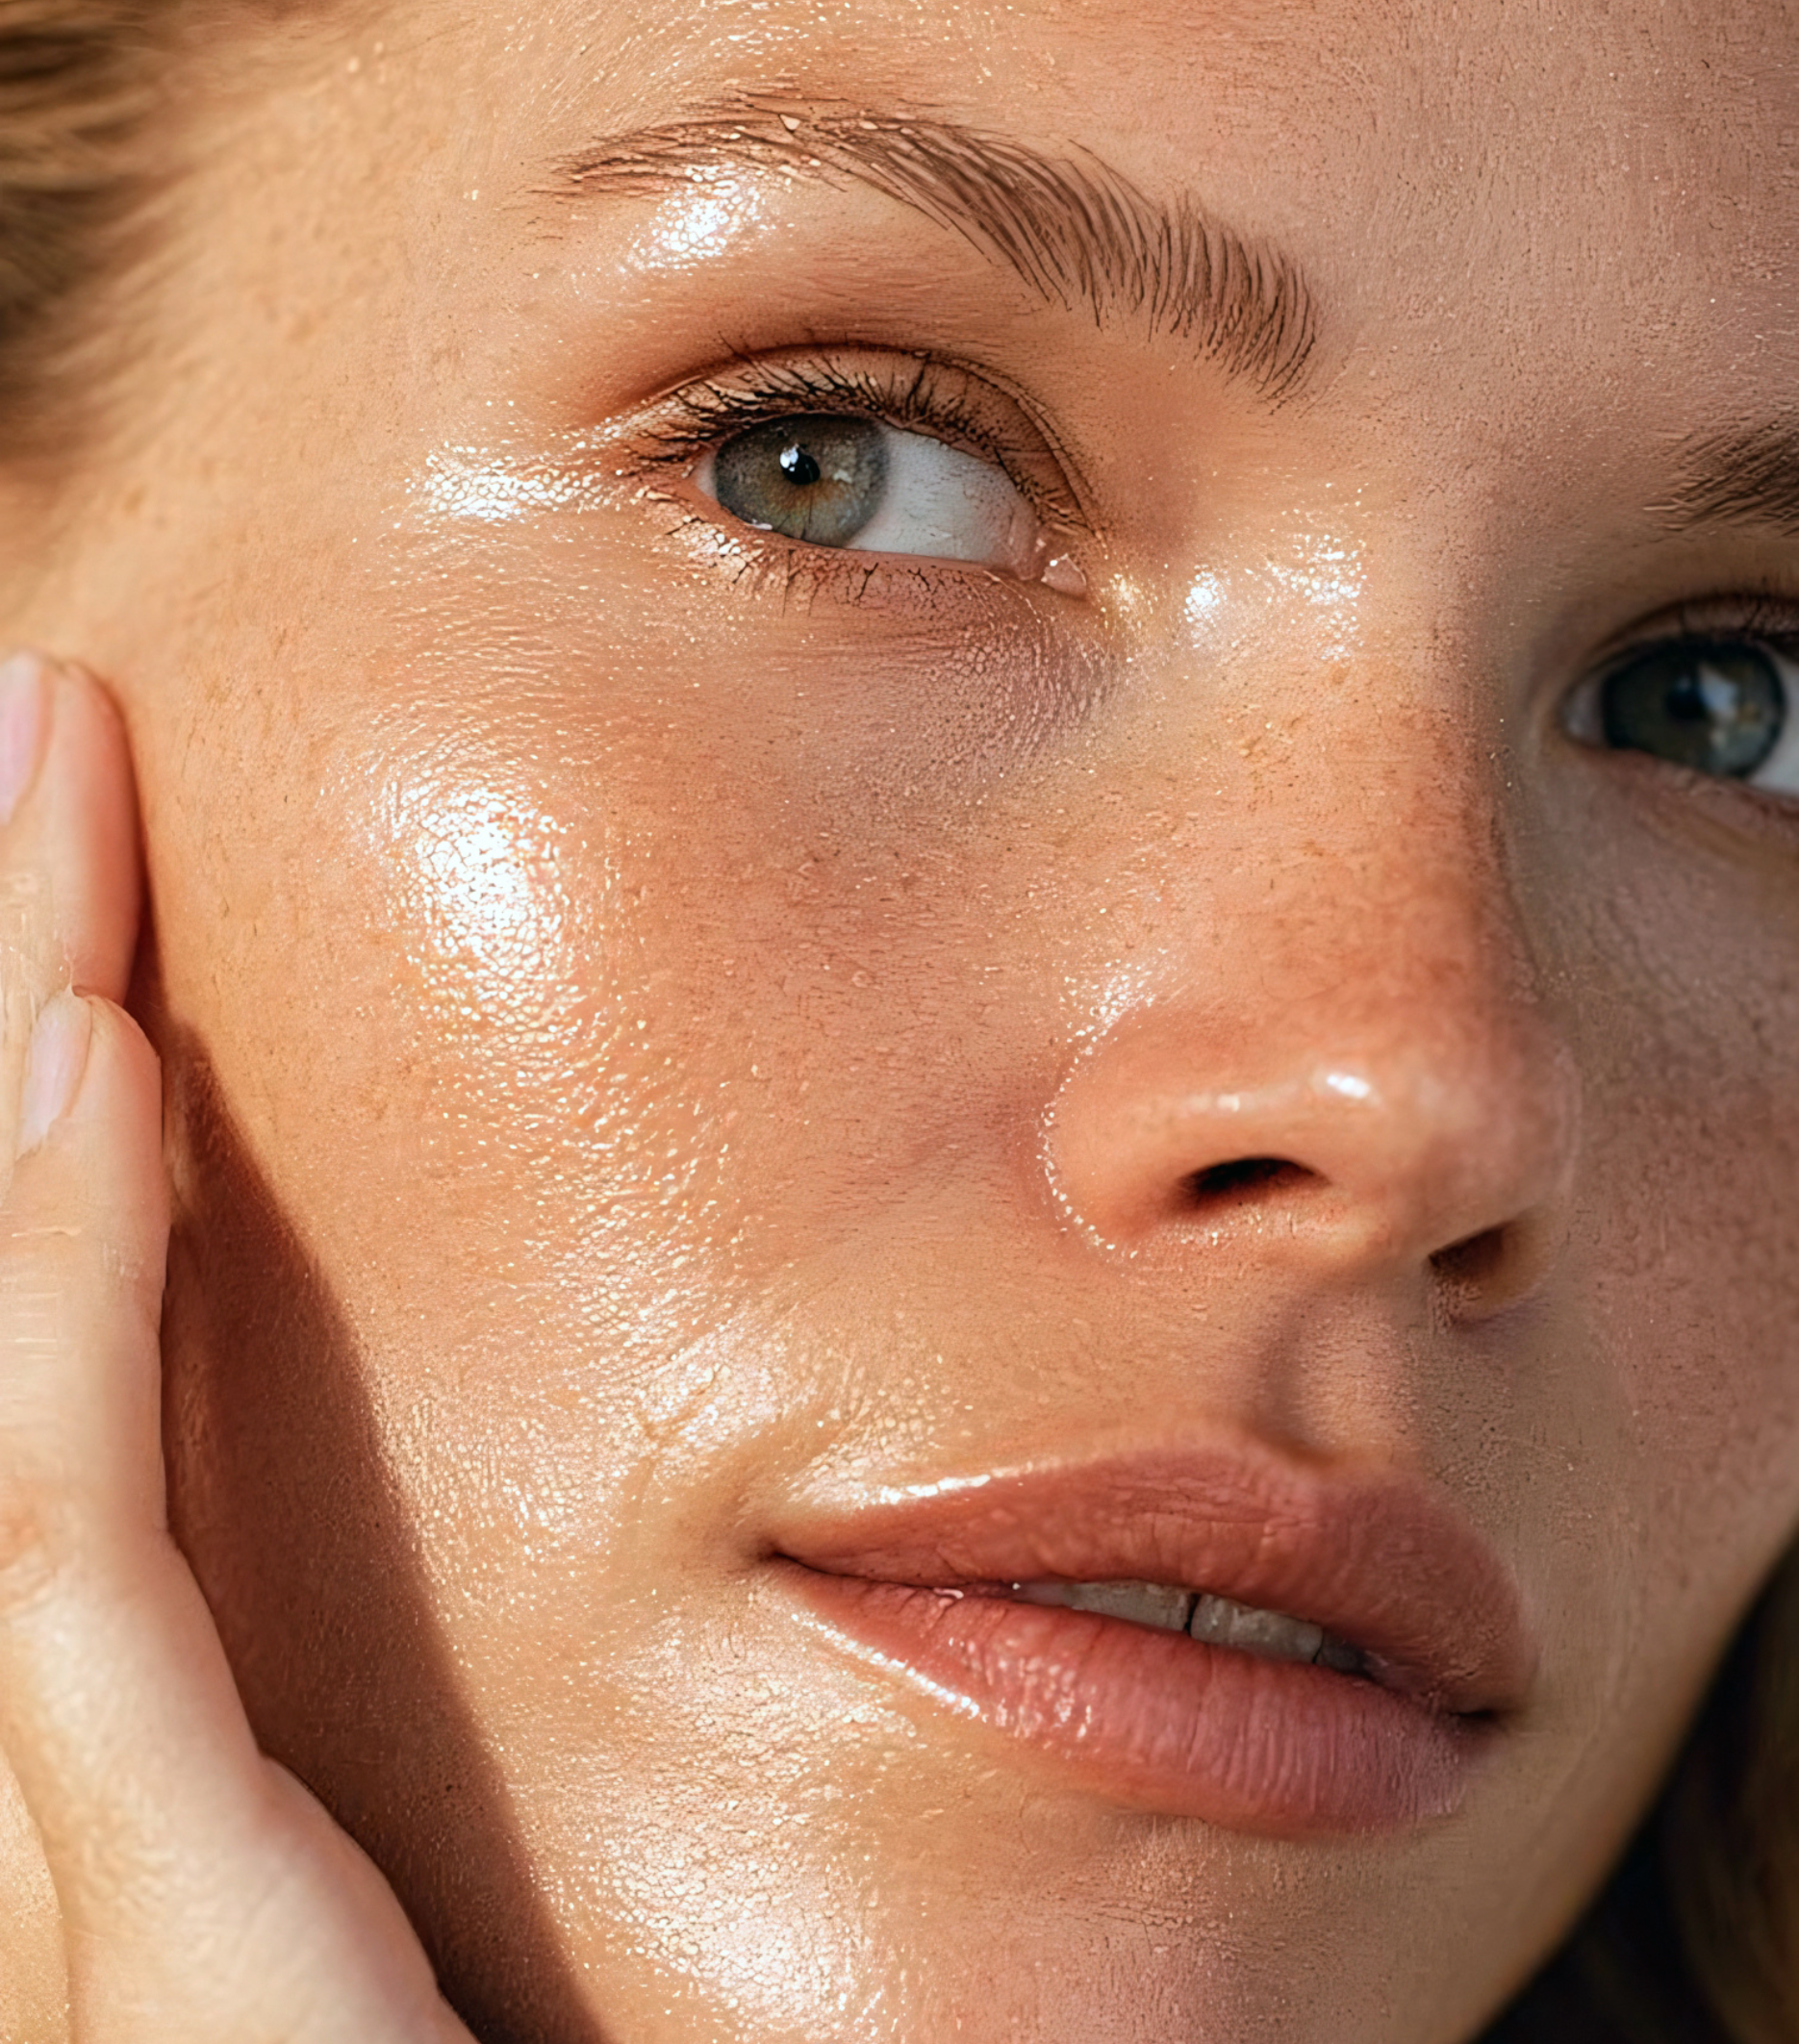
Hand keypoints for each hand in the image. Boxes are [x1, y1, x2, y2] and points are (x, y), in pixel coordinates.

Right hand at [0, 652, 475, 2041]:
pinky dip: (62, 1271)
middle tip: (32, 750)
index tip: (110, 919)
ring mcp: (57, 1796)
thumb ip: (390, 1720)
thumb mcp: (415, 1877)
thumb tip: (497, 1553)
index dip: (66, 1127)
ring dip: (10, 1042)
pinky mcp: (140, 1860)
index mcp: (140, 1716)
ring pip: (10, 1346)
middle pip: (11, 1296)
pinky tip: (87, 1057)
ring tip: (37, 778)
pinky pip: (70, 1513)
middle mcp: (56, 1731)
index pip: (80, 1347)